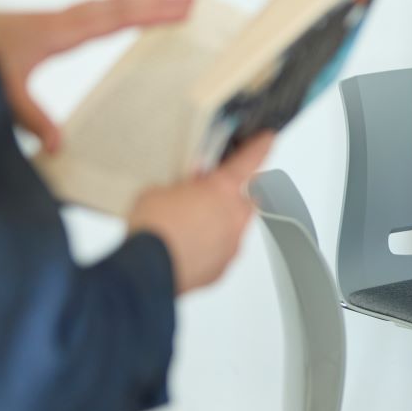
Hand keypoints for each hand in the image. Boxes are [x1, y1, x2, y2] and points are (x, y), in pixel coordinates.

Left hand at [0, 0, 193, 153]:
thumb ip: (30, 118)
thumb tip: (59, 146)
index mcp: (57, 33)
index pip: (114, 19)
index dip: (151, 14)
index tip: (182, 7)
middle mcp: (58, 20)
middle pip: (117, 4)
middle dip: (155, 2)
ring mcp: (50, 19)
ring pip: (104, 4)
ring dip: (136, 3)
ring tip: (165, 3)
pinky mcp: (41, 25)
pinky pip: (90, 11)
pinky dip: (114, 9)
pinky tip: (115, 17)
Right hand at [126, 133, 274, 294]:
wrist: (145, 270)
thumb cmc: (153, 229)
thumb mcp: (160, 190)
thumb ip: (180, 185)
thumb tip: (182, 190)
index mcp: (222, 188)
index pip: (249, 160)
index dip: (260, 147)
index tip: (266, 140)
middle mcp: (234, 215)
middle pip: (248, 197)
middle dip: (236, 193)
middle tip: (213, 193)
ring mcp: (231, 243)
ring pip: (235, 227)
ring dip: (220, 222)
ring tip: (191, 225)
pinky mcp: (222, 267)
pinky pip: (222, 251)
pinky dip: (210, 247)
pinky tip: (187, 247)